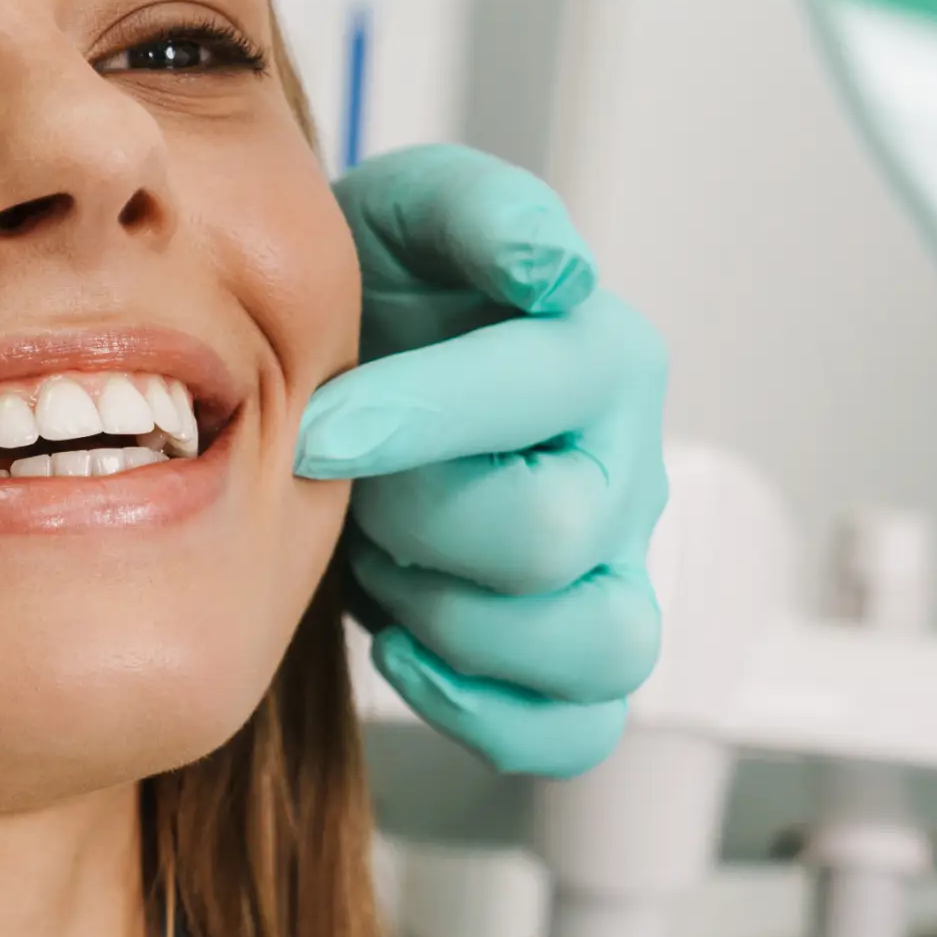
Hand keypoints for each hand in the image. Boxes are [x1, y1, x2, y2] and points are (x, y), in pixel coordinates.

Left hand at [296, 145, 668, 776]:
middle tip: (349, 487)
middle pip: (552, 535)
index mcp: (592, 354)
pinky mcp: (573, 644)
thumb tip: (548, 265)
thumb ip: (474, 210)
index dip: (415, 418)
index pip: (538, 395)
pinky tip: (405, 650)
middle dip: (419, 518)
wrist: (347, 369)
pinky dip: (489, 710)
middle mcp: (621, 463)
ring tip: (385, 565)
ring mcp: (611, 566)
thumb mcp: (403, 214)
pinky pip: (578, 726)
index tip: (315, 427)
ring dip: (460, 621)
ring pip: (597, 645)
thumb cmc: (379, 296)